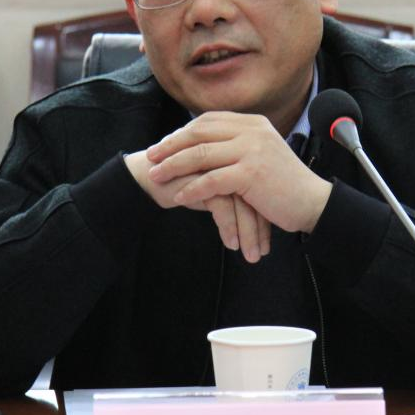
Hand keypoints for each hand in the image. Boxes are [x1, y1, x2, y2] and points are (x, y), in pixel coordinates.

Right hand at [124, 150, 270, 261]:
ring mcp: (217, 168)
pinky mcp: (201, 178)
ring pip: (242, 203)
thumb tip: (260, 220)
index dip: (266, 217)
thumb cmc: (183, 184)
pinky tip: (231, 245)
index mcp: (238, 158)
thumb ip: (235, 196)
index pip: (261, 190)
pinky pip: (222, 206)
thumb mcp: (215, 190)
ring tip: (251, 255)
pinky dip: (229, 228)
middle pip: (256, 196)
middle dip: (261, 228)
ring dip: (248, 233)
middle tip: (262, 253)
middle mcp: (231, 160)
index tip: (267, 242)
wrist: (147, 175)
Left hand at [144, 112, 332, 234]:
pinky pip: (212, 180)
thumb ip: (238, 145)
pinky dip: (193, 189)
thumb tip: (206, 146)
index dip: (181, 132)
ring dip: (174, 166)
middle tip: (150, 157)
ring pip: (201, 155)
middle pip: (199, 134)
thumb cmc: (284, 184)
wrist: (312, 202)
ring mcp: (252, 150)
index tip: (162, 144)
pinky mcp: (251, 173)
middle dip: (170, 146)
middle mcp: (252, 131)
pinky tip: (180, 197)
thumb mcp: (262, 155)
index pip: (208, 121)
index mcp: (253, 123)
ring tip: (157, 177)